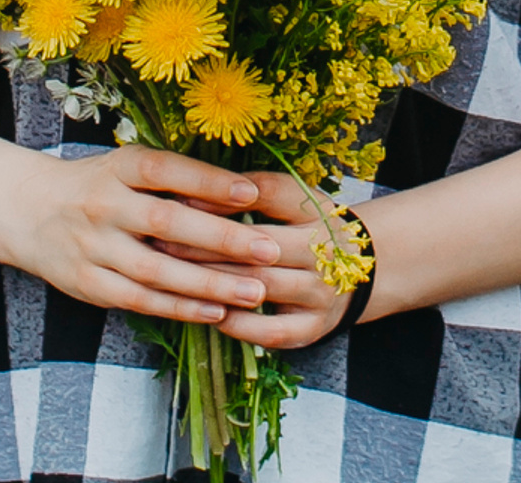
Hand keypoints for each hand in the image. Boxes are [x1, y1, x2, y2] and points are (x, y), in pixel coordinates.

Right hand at [0, 145, 284, 323]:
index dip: (209, 181)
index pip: (167, 169)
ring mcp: (93, 247)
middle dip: (222, 238)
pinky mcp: (88, 285)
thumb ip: (174, 179)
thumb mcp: (127, 167)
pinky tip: (216, 311)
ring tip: (255, 291)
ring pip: (157, 270)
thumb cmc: (95, 185)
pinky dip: (180, 307)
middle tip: (268, 250)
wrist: (28, 211)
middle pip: (167, 222)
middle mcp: (104, 204)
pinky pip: (140, 301)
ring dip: (210, 284)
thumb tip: (239, 194)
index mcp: (118, 166)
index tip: (252, 193)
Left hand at [181, 172, 368, 349]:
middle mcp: (324, 251)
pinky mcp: (312, 329)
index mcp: (316, 210)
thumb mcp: (292, 201)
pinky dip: (237, 324)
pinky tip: (209, 314)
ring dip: (215, 283)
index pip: (269, 194)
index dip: (223, 197)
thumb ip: (251, 192)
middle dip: (206, 244)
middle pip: (258, 245)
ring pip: (260, 286)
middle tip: (162, 241)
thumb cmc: (308, 229)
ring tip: (175, 278)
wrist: (359, 273)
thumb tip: (190, 190)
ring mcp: (320, 293)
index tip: (179, 198)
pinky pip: (269, 331)